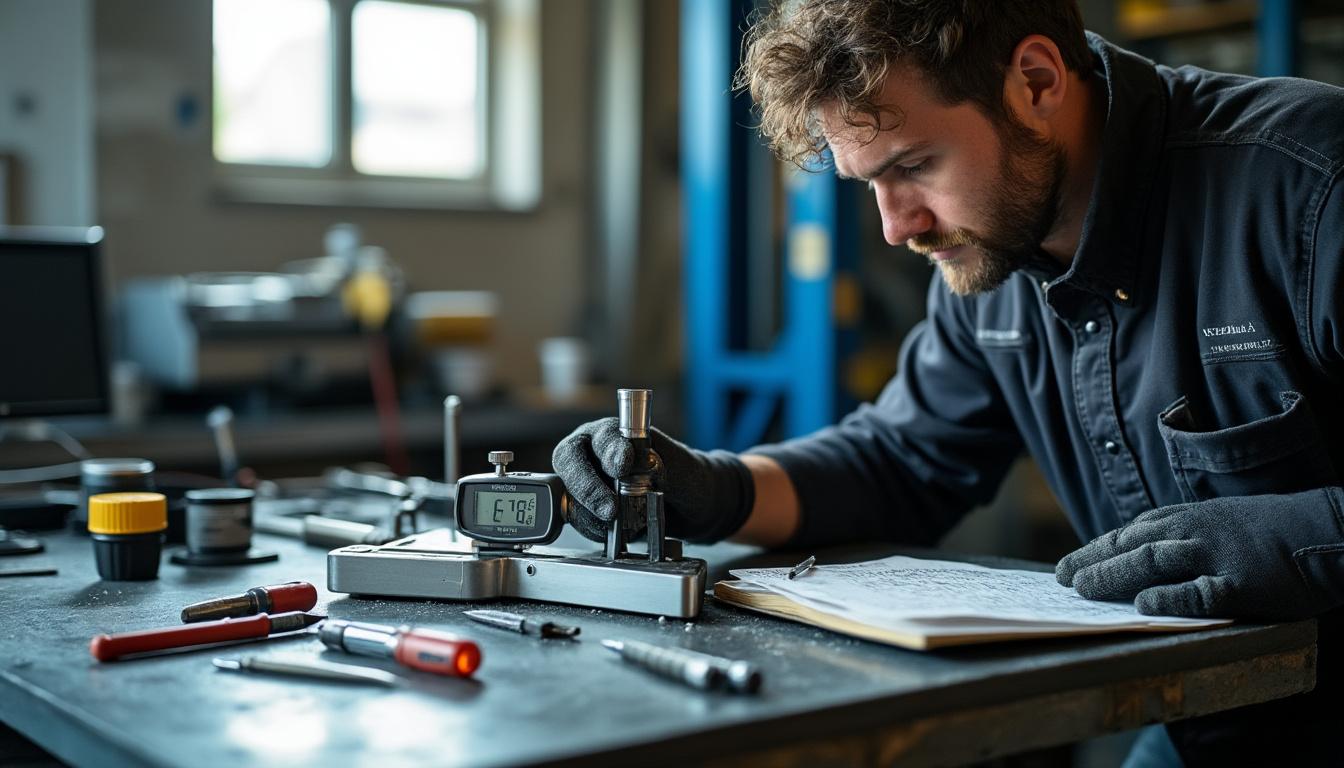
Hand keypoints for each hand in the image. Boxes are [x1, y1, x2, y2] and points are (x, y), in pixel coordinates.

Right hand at [551, 418, 753, 543]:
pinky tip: (619, 532)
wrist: (692, 507)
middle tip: (610, 509)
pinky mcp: (586, 509)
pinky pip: (580, 520)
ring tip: (625, 525)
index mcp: (615, 433)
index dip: (610, 452)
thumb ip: (659, 461)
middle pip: (569, 462)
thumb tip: (636, 461)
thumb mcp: (681, 466)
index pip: (604, 437)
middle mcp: (593, 454)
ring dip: (593, 515)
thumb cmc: (686, 478)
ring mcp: (586, 482)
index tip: (622, 466)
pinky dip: (597, 531)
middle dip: (588, 488)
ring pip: (571, 495)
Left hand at [1056, 490, 1343, 620]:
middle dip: (1092, 560)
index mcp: (1190, 517)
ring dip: (1113, 575)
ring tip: (1082, 588)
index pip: (1132, 532)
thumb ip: (1183, 533)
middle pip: (1132, 544)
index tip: (1069, 563)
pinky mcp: (1242, 583)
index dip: (1097, 548)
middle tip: (1062, 578)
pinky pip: (1199, 593)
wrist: (1330, 530)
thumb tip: (1137, 553)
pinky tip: (1142, 606)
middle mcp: (1196, 532)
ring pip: (1153, 562)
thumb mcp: (1221, 519)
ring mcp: (1218, 555)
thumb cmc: (1274, 530)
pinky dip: (1169, 598)